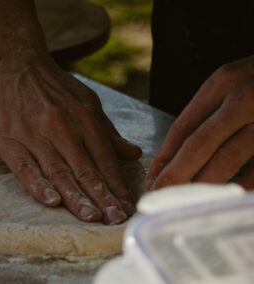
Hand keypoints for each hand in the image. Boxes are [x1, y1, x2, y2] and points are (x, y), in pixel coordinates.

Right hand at [0, 53, 141, 223]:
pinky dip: (38, 184)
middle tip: (116, 220)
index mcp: (84, 117)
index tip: (128, 206)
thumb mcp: (86, 100)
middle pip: (86, 169)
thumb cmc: (51, 85)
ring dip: (76, 197)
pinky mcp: (8, 140)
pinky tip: (50, 200)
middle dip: (103, 197)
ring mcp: (33, 134)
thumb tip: (132, 153)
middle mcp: (62, 126)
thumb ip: (107, 130)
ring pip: (58, 171)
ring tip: (91, 217)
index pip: (106, 159)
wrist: (13, 62)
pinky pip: (25, 166)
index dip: (118, 185)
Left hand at [147, 56, 253, 189]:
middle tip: (161, 194)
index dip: (165, 156)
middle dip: (177, 173)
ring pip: (229, 157)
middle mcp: (242, 96)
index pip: (183, 126)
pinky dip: (247, 183)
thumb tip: (176, 154)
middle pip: (199, 143)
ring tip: (190, 200)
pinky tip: (232, 195)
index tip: (153, 177)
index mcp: (221, 83)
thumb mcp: (233, 83)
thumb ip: (209, 111)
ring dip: (206, 182)